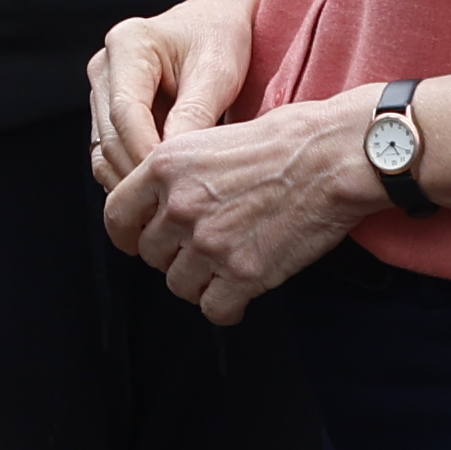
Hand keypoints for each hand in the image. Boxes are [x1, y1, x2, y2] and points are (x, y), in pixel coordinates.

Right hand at [87, 0, 266, 191]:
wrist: (217, 22)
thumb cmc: (220, 39)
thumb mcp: (218, 73)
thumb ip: (195, 114)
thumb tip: (172, 163)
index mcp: (128, 43)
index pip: (125, 111)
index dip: (145, 152)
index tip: (173, 183)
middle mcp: (105, 65)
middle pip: (110, 135)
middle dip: (138, 173)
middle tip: (172, 206)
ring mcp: (102, 89)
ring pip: (105, 149)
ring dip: (131, 179)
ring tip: (167, 206)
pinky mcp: (107, 111)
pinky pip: (110, 152)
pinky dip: (130, 174)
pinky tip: (159, 191)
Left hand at [102, 92, 372, 324]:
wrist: (334, 156)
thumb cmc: (285, 141)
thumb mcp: (210, 139)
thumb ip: (176, 175)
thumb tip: (159, 208)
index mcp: (165, 166)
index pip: (117, 216)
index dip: (127, 236)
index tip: (139, 242)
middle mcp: (180, 206)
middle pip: (151, 255)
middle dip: (174, 256)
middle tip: (203, 249)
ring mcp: (210, 243)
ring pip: (180, 285)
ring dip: (200, 282)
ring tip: (226, 267)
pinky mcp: (244, 273)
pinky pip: (215, 310)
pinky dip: (227, 307)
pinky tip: (241, 293)